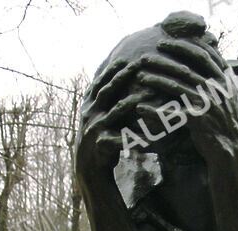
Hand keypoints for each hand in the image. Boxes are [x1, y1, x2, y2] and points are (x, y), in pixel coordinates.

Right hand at [76, 53, 165, 174]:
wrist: (88, 166)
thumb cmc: (98, 137)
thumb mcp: (96, 115)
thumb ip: (104, 99)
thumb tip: (115, 77)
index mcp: (89, 104)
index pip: (101, 82)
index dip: (112, 69)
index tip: (125, 57)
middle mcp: (90, 113)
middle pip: (108, 90)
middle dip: (122, 76)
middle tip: (138, 64)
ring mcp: (95, 128)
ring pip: (116, 111)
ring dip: (131, 102)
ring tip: (146, 94)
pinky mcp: (102, 144)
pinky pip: (122, 138)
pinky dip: (136, 137)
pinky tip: (149, 136)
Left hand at [135, 38, 237, 161]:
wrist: (231, 153)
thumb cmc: (227, 125)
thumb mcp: (231, 98)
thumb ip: (221, 78)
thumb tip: (213, 55)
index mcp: (224, 81)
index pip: (202, 55)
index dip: (182, 46)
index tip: (164, 43)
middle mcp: (216, 89)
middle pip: (185, 68)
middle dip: (163, 61)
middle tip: (144, 58)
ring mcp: (207, 104)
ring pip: (176, 86)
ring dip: (156, 80)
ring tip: (141, 77)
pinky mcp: (198, 121)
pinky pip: (171, 113)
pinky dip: (154, 111)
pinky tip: (140, 108)